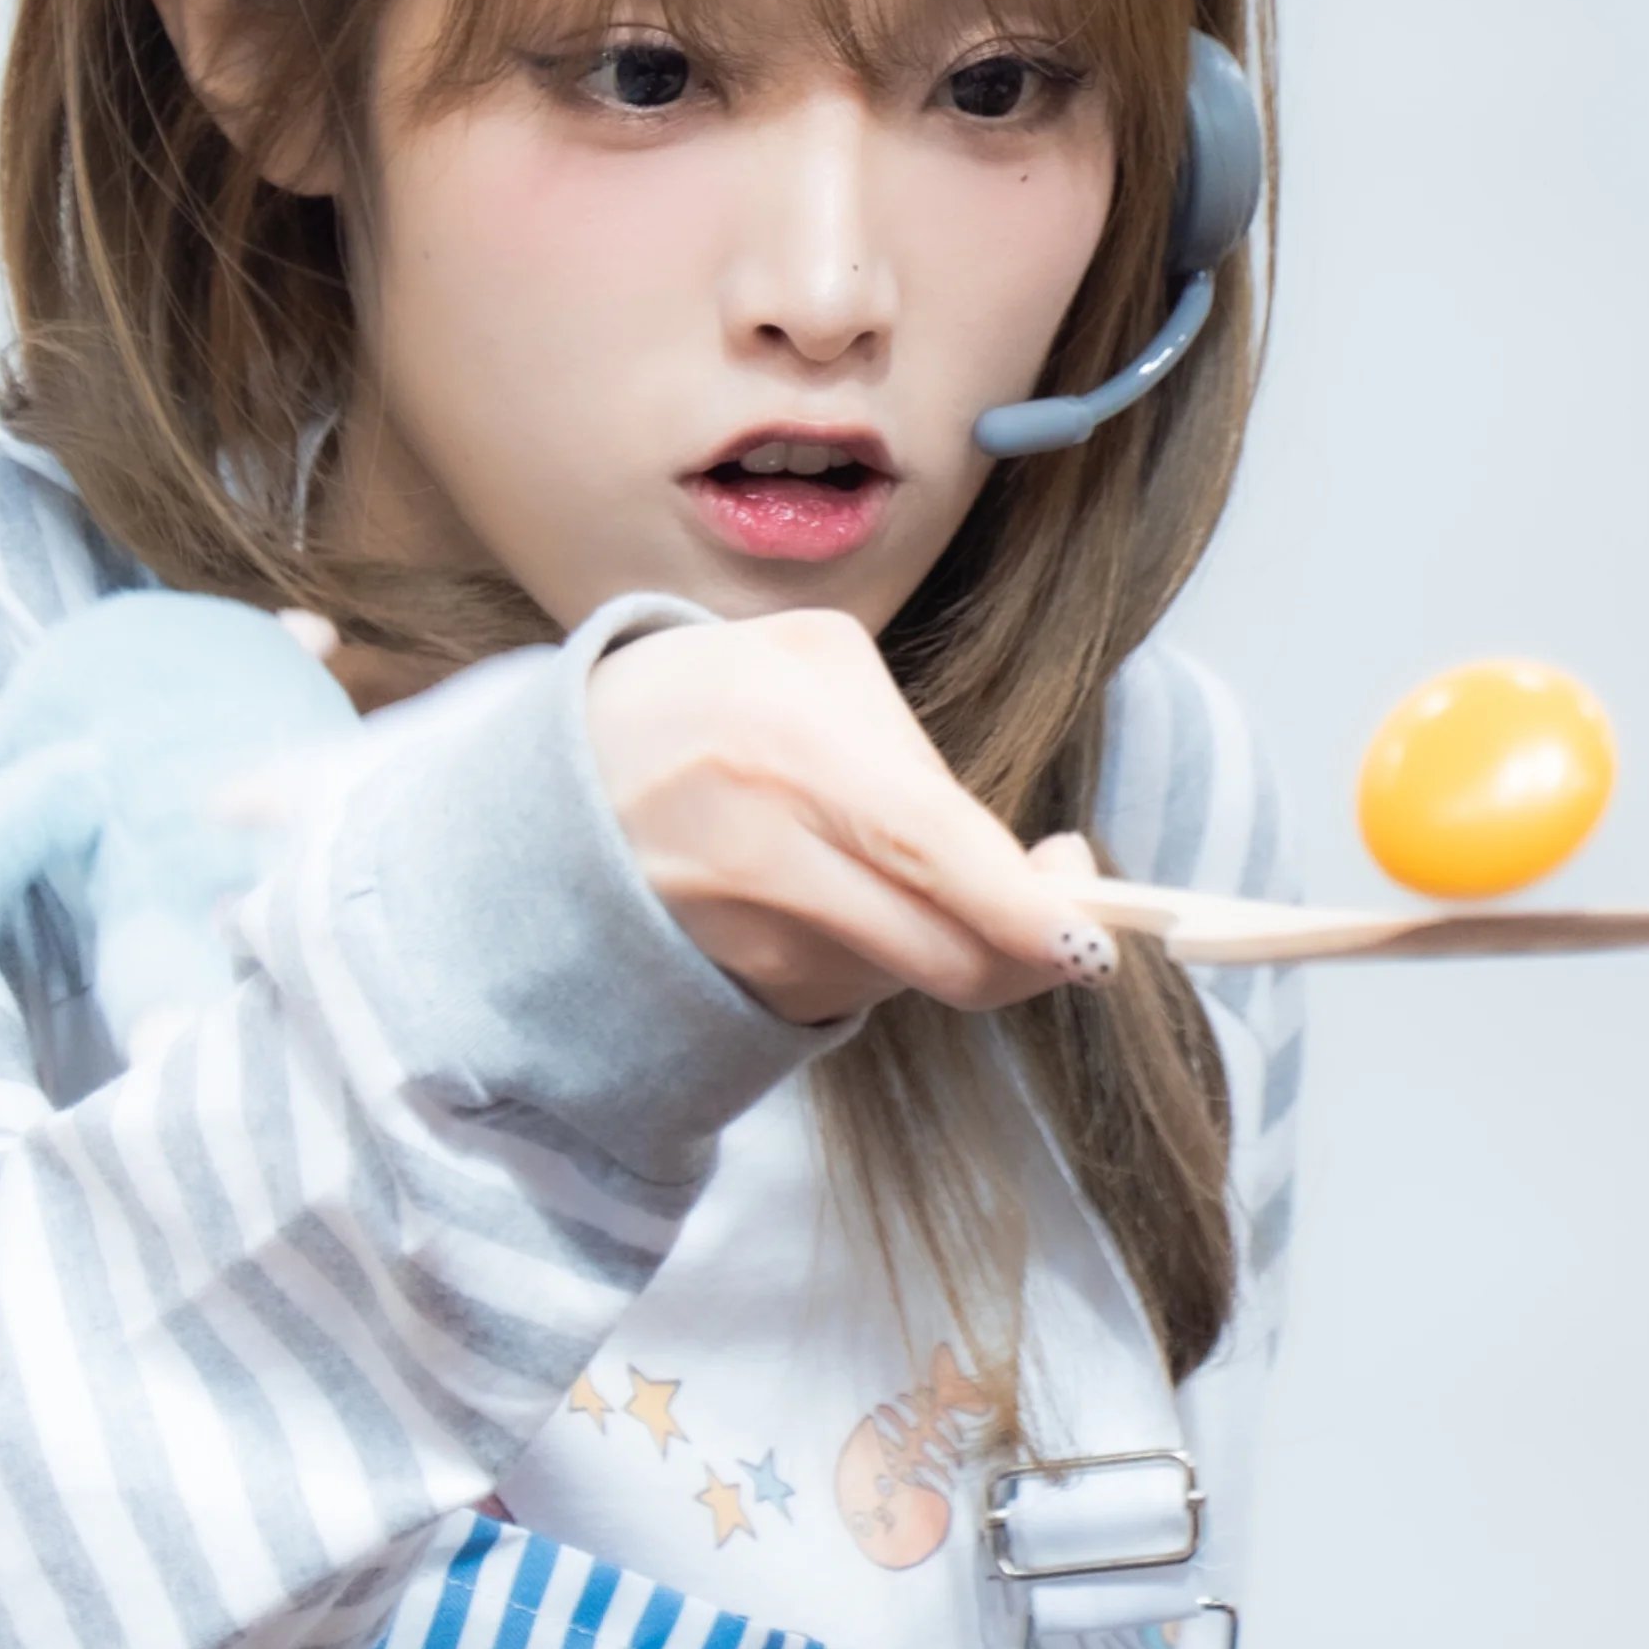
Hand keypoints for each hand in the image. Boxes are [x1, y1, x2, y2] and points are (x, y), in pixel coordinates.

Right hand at [582, 613, 1118, 1025]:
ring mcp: (743, 934)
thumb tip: (1020, 864)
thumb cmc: (708, 699)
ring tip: (884, 862)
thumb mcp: (813, 662)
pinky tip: (826, 893)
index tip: (1093, 944)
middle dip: (1027, 954)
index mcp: (792, 743)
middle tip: (1069, 923)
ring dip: (940, 937)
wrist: (555, 782)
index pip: (934, 850)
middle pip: (940, 950)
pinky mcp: (734, 986)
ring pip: (908, 973)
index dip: (1025, 911)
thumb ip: (919, 751)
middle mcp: (762, 850)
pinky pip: (853, 986)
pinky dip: (874, 950)